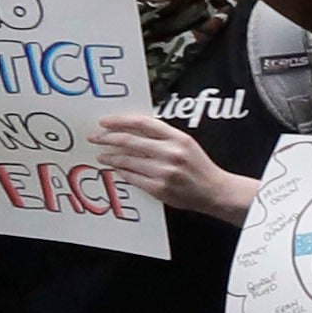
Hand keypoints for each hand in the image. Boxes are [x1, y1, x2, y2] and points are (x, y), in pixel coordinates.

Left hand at [90, 113, 253, 220]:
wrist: (215, 191)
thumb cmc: (199, 167)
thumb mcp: (185, 144)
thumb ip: (161, 136)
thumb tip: (130, 129)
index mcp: (178, 138)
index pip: (142, 123)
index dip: (120, 121)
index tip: (104, 122)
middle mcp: (171, 153)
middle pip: (129, 140)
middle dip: (107, 138)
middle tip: (96, 138)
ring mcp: (164, 171)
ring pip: (126, 160)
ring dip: (110, 157)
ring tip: (103, 156)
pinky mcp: (159, 188)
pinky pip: (132, 177)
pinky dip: (121, 172)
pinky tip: (117, 169)